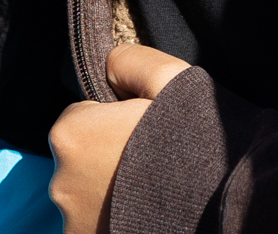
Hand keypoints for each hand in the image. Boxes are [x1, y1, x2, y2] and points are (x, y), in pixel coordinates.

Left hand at [47, 44, 191, 233]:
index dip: (112, 120)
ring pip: (86, 194)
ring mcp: (71, 222)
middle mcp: (59, 181)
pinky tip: (145, 212)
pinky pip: (93, 223)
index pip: (81, 116)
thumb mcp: (170, 77)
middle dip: (106, 157)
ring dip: (108, 192)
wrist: (218, 206)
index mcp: (70, 134)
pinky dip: (112, 219)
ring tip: (151, 189)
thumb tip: (110, 62)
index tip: (141, 131)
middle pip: (81, 158)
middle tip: (148, 161)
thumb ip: (131, 60)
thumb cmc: (192, 140)